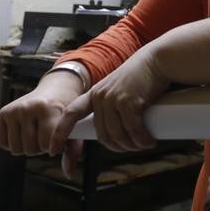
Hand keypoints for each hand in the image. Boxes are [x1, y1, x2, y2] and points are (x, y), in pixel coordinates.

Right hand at [0, 68, 86, 165]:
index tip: (56, 143)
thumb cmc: (65, 109)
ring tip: (35, 135)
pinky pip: (3, 143)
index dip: (52, 148)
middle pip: (30, 149)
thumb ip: (72, 150)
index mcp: (48, 109)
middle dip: (39, 148)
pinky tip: (22, 134)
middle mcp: (29, 107)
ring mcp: (15, 109)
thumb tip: (68, 173)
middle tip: (45, 136)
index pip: (45, 143)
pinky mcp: (4, 112)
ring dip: (26, 147)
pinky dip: (12, 144)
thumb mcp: (73, 126)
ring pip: (16, 148)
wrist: (57, 88)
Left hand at [50, 50, 169, 157]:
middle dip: (119, 147)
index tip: (52, 150)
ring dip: (132, 145)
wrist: (157, 60)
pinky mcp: (129, 102)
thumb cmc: (142, 77)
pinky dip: (142, 140)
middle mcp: (100, 97)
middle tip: (133, 146)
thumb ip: (112, 106)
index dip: (60, 132)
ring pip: (117, 135)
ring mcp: (113, 99)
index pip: (71, 113)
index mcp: (95, 94)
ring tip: (144, 144)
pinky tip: (149, 142)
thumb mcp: (119, 90)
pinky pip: (133, 130)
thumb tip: (116, 133)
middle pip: (103, 134)